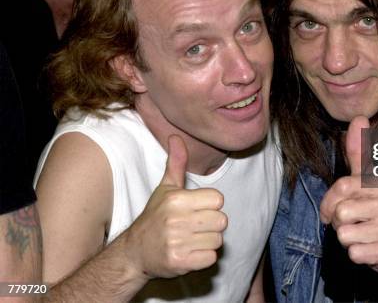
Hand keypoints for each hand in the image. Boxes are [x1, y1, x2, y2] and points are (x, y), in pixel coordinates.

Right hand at [125, 135, 226, 278]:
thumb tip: (176, 136)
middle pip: (221, 220)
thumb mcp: (165, 188)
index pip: (218, 199)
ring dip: (208, 242)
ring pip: (218, 240)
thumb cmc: (155, 217)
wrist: (134, 253)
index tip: (196, 210)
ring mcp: (177, 242)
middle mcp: (176, 220)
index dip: (210, 205)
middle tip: (194, 227)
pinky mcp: (180, 262)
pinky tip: (189, 253)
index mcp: (177, 199)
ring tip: (190, 239)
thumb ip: (176, 163)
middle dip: (211, 225)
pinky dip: (203, 258)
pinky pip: (211, 258)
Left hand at [319, 116, 377, 273]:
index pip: (342, 187)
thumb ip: (359, 151)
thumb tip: (359, 118)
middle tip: (354, 223)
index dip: (330, 202)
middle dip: (340, 223)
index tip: (333, 209)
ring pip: (345, 235)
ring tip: (363, 234)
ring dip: (349, 239)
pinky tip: (370, 248)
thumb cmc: (377, 209)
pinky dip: (358, 254)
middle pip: (341, 214)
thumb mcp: (367, 180)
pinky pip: (354, 253)